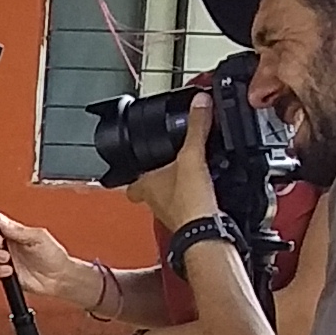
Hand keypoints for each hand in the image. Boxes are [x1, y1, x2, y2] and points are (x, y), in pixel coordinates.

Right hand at [0, 210, 79, 300]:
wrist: (59, 278)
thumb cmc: (53, 256)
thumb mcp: (38, 237)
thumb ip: (18, 230)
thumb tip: (1, 221)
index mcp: (12, 232)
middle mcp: (5, 244)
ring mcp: (3, 259)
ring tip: (6, 258)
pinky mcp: (3, 273)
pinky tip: (8, 269)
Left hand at [127, 95, 222, 228]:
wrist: (206, 231)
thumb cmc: (189, 202)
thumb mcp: (192, 156)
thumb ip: (196, 128)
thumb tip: (199, 103)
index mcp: (145, 185)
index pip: (130, 178)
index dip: (131, 170)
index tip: (135, 160)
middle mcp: (154, 201)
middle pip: (148, 187)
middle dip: (157, 177)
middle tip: (167, 166)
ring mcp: (170, 211)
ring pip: (166, 197)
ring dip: (175, 187)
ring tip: (188, 175)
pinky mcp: (188, 218)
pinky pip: (186, 203)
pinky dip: (193, 197)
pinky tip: (205, 191)